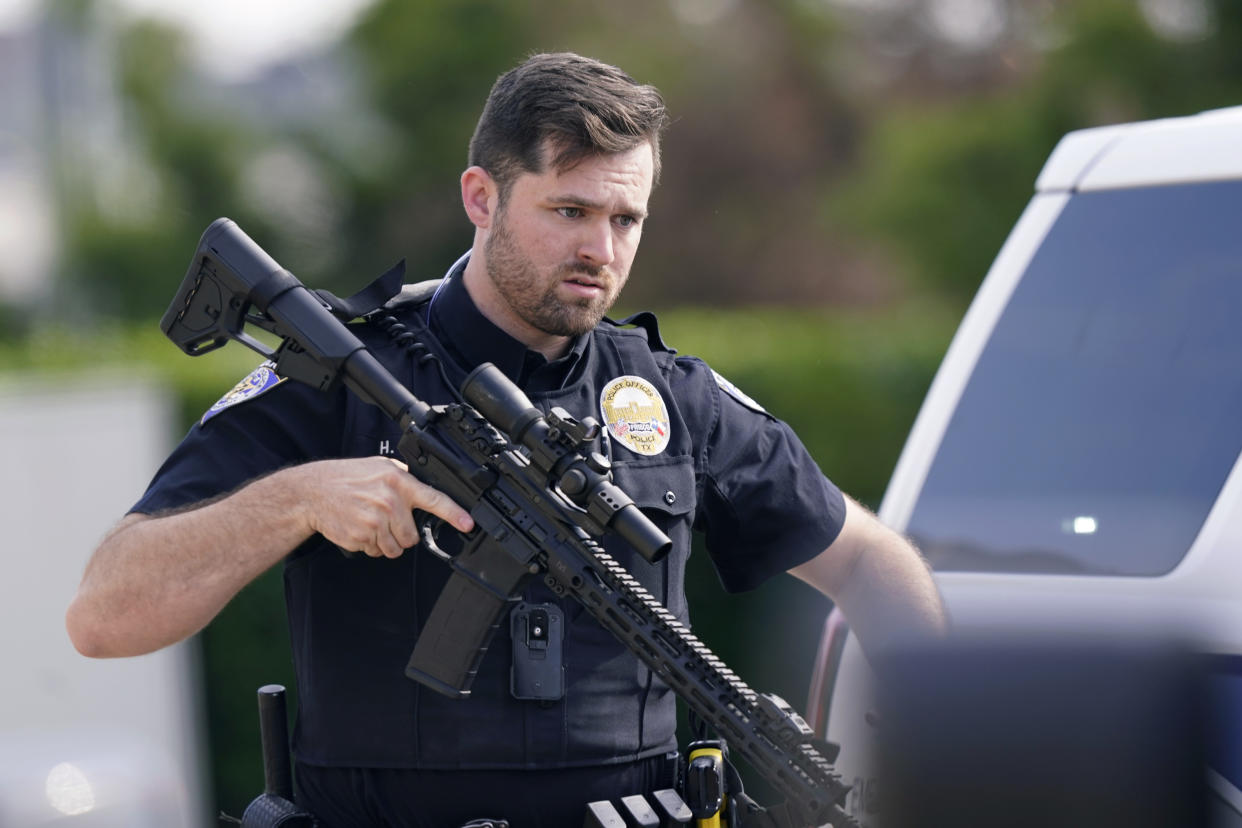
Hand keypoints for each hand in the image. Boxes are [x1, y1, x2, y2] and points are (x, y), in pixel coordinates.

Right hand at [294, 457, 473, 557]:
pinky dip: (370, 546)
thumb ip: (403, 477)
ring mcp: (375, 520)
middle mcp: (389, 501)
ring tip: (369, 523)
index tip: (468, 524)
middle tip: (384, 520)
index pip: (433, 499)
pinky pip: (377, 552)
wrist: (312, 492)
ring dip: (385, 542)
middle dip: (401, 533)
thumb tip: (425, 487)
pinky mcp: (361, 536)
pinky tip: (359, 528)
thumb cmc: (346, 478)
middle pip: (411, 535)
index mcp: (397, 481)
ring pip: (395, 548)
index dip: (454, 514)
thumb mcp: (378, 466)